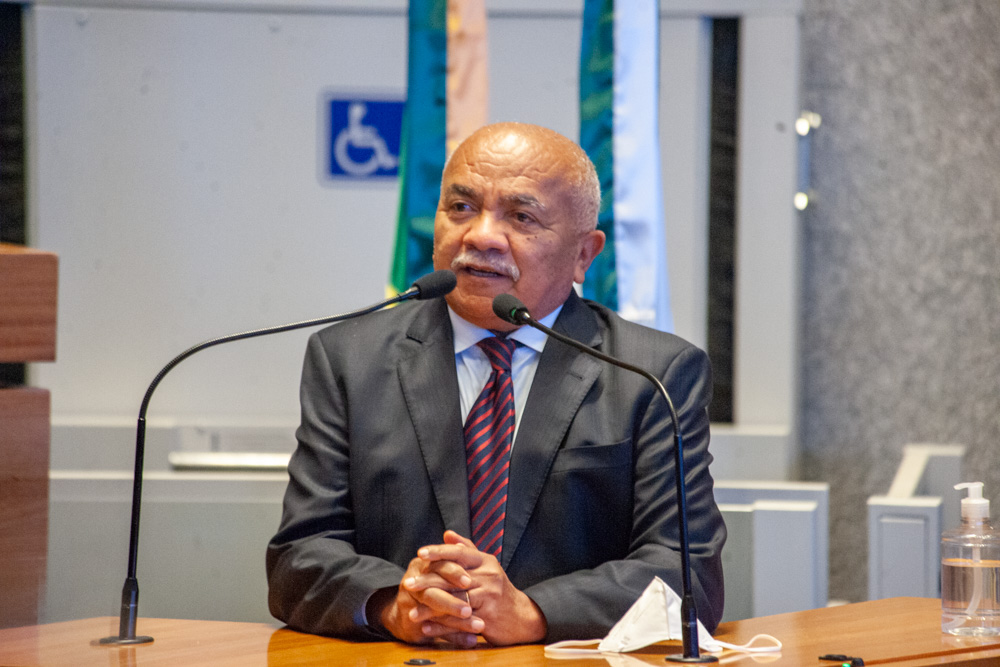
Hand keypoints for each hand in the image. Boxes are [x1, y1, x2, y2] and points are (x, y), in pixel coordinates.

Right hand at [371, 552, 484, 647]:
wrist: (406, 614)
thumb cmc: (432, 586)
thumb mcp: (442, 569)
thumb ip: (451, 554)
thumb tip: (452, 534)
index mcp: (421, 565)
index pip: (438, 565)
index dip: (453, 572)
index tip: (470, 580)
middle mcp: (412, 582)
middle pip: (432, 589)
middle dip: (453, 600)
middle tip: (470, 607)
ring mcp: (409, 604)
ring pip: (434, 613)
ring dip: (457, 621)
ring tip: (478, 626)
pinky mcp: (412, 624)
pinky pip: (435, 631)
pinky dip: (455, 637)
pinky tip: (471, 640)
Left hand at [413, 530, 547, 644]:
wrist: (521, 617)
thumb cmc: (498, 590)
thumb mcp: (486, 566)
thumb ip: (466, 549)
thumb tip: (447, 533)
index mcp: (486, 561)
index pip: (460, 552)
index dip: (439, 552)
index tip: (420, 553)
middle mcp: (489, 577)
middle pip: (452, 577)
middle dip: (427, 581)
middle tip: (407, 584)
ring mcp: (490, 597)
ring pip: (454, 600)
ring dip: (430, 607)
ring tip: (411, 610)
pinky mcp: (488, 618)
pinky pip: (459, 622)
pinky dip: (442, 626)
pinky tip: (426, 627)